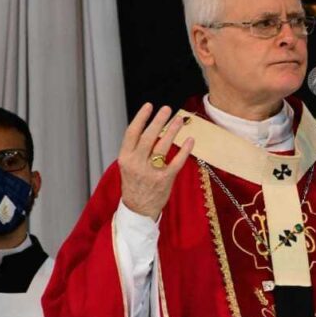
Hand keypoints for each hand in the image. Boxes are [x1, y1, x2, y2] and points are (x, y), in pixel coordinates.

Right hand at [118, 104, 194, 219]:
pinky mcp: (165, 180)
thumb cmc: (134, 185)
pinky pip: (176, 161)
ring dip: (172, 130)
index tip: (149, 106)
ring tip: (179, 120)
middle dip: (158, 120)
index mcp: (125, 158)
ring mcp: (150, 172)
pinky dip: (184, 150)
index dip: (141, 117)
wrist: (138, 210)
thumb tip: (148, 127)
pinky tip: (190, 140)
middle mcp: (136, 164)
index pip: (132, 132)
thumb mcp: (127, 166)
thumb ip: (135, 149)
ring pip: (163, 146)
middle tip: (167, 109)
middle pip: (148, 136)